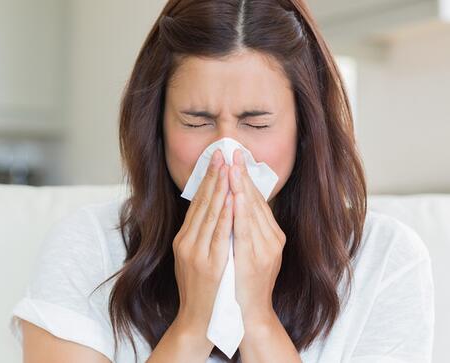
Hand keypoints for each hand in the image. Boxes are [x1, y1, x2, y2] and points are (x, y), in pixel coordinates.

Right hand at [172, 149, 234, 335]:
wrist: (198, 321)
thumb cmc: (201, 292)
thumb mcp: (193, 260)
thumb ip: (199, 237)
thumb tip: (210, 213)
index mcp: (183, 240)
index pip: (196, 204)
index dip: (206, 180)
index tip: (216, 160)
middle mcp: (186, 243)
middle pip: (202, 204)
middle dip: (213, 176)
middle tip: (222, 153)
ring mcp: (196, 253)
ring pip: (210, 214)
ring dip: (220, 189)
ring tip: (228, 167)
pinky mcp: (209, 263)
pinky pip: (219, 234)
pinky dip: (226, 214)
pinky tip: (233, 198)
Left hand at [228, 149, 285, 322]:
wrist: (248, 318)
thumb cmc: (244, 286)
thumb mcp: (250, 255)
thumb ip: (246, 232)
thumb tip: (235, 205)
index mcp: (271, 238)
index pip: (257, 202)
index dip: (246, 178)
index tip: (235, 158)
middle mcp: (272, 241)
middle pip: (255, 201)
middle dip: (242, 175)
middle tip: (233, 151)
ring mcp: (264, 250)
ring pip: (251, 211)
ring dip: (240, 186)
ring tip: (231, 164)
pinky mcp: (253, 259)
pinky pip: (244, 229)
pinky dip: (240, 209)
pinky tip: (234, 193)